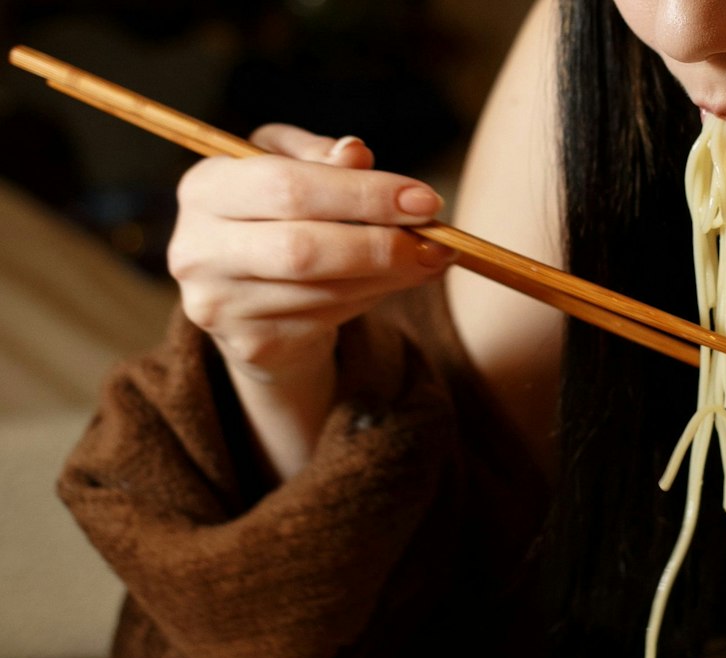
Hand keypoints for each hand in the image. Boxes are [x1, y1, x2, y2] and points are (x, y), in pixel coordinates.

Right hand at [167, 123, 454, 382]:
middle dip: (380, 244)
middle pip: (303, 249)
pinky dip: (371, 299)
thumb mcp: (286, 168)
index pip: (287, 187)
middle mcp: (199, 250)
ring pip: (324, 291)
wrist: (245, 301)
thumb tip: (356, 153)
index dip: (362, 194)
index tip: (423, 200)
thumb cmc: (273, 217)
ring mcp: (221, 306)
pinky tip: (392, 282)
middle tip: (435, 242)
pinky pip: (329, 321)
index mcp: (203, 189)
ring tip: (426, 260)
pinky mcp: (252, 346)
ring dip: (388, 277)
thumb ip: (320, 157)